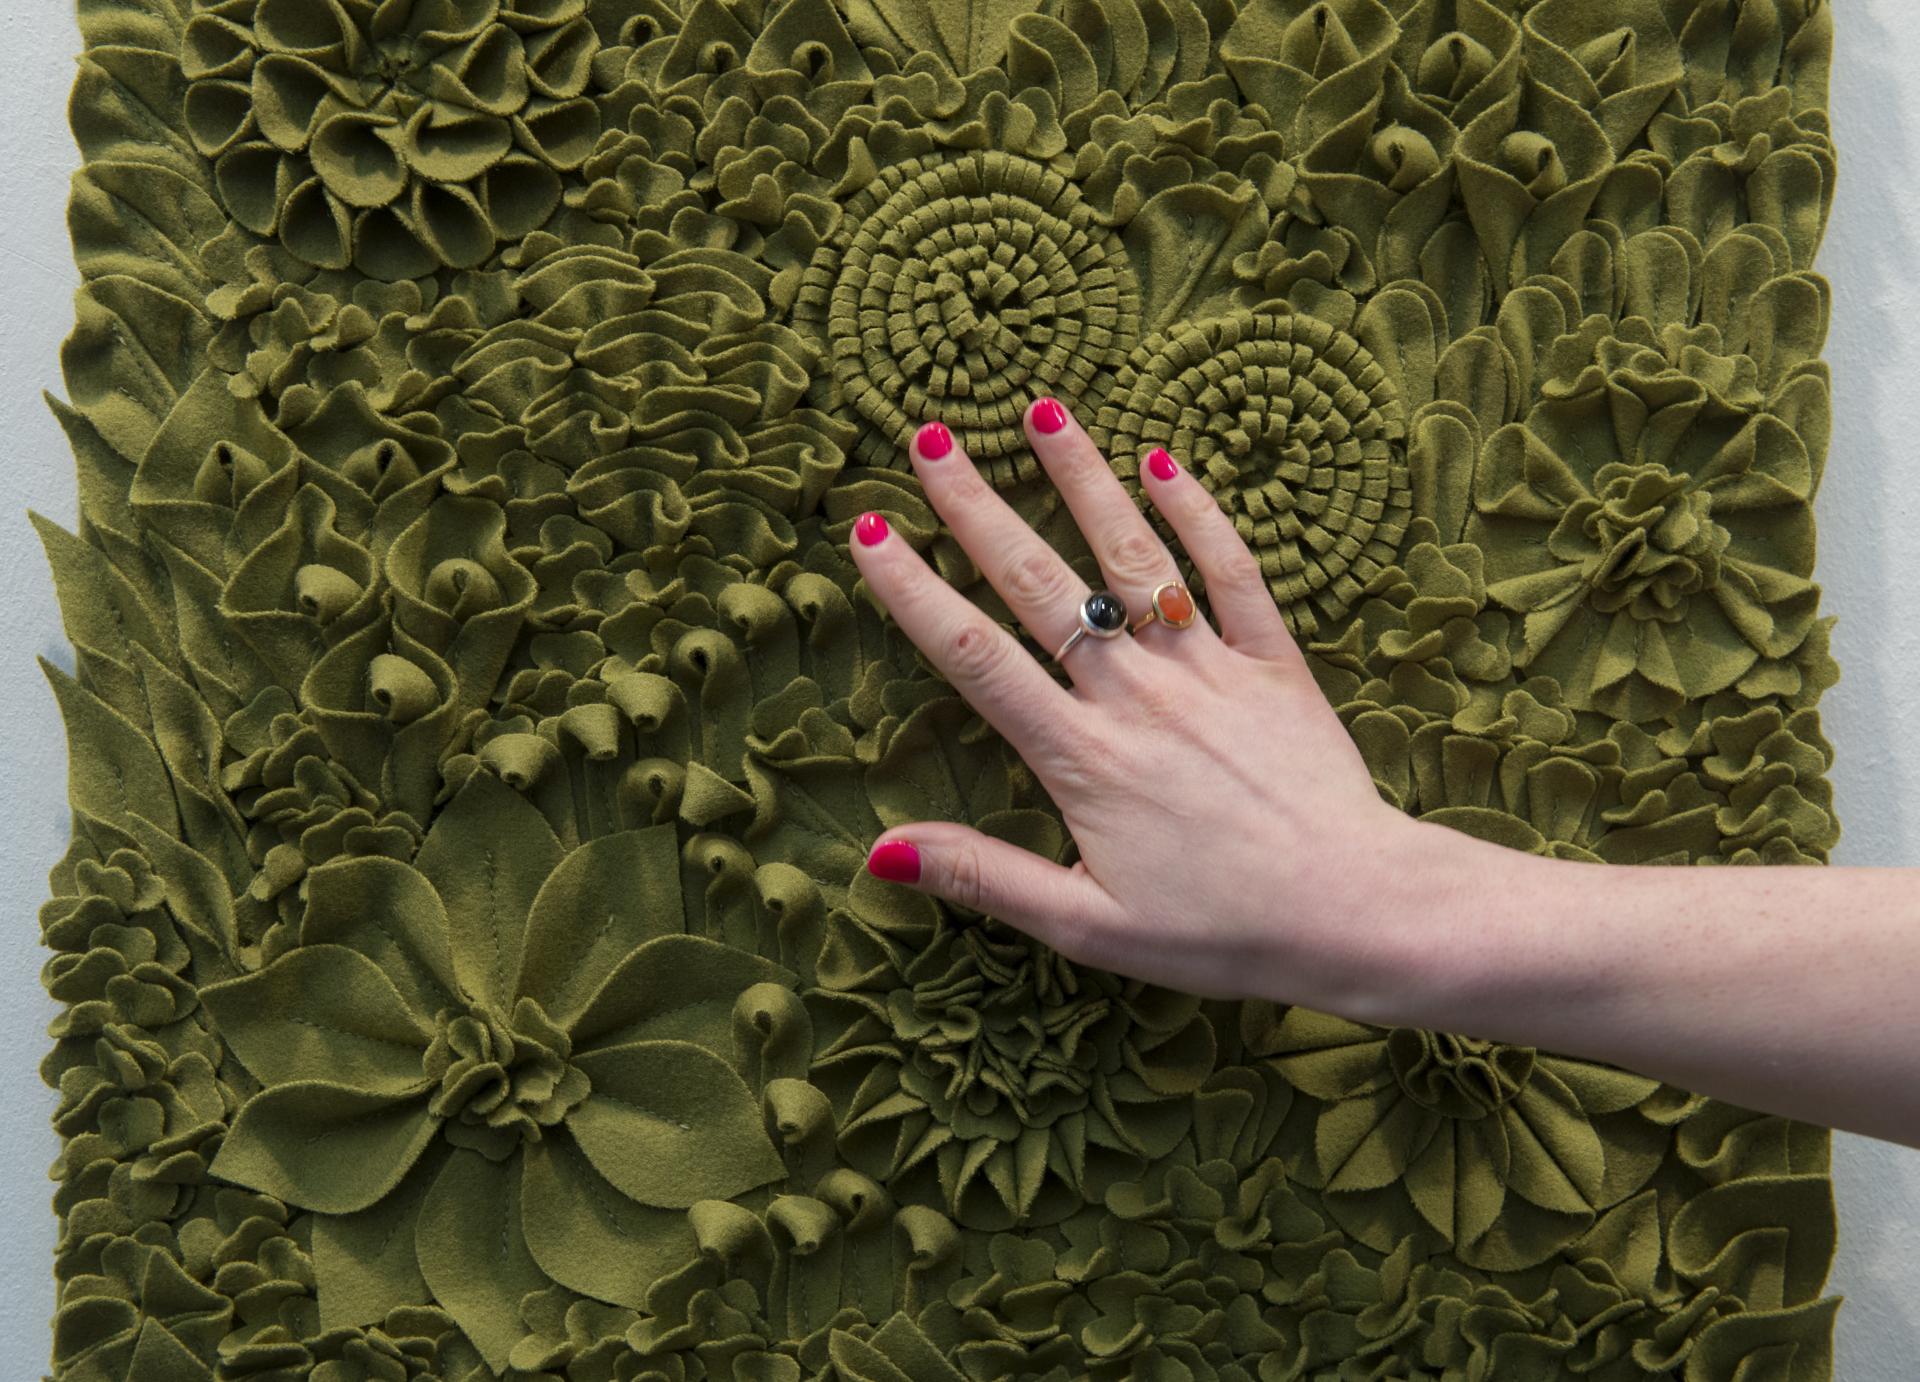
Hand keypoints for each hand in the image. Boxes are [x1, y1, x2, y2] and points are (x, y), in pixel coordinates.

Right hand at [845, 396, 1425, 1010]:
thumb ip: (986, 879)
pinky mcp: (1275, 665)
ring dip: (1085, 480)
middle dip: (978, 508)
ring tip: (1044, 410)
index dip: (913, 589)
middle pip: (1041, 585)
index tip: (868, 530)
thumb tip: (880, 850)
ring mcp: (1210, 672)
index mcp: (1082, 758)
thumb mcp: (1090, 928)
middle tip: (931, 438)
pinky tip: (1166, 461)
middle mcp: (1138, 696)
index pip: (975, 657)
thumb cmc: (1224, 933)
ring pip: (1134, 558)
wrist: (1361, 912)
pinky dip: (1201, 514)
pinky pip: (1235, 574)